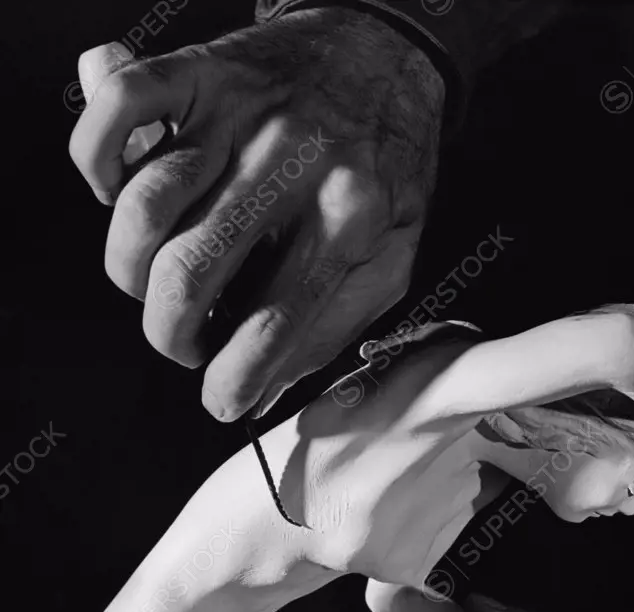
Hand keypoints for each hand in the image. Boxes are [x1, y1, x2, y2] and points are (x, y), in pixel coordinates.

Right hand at [69, 9, 444, 419]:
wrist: (385, 47)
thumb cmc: (388, 162)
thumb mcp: (395, 252)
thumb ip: (338, 322)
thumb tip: (269, 387)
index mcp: (351, 215)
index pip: (278, 322)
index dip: (235, 378)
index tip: (219, 402)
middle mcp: (292, 161)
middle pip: (194, 270)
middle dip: (171, 333)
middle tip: (184, 343)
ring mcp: (241, 111)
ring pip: (146, 202)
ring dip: (132, 267)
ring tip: (155, 283)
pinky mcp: (200, 69)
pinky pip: (119, 107)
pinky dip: (99, 162)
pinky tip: (120, 195)